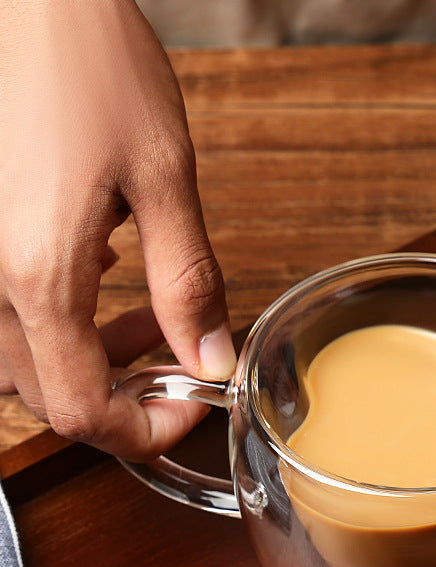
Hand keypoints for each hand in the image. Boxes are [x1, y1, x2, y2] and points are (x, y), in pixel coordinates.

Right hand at [0, 0, 235, 459]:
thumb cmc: (87, 64)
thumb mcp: (163, 178)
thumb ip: (187, 282)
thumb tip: (210, 355)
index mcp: (37, 276)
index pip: (83, 410)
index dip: (143, 427)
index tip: (191, 404)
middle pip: (51, 396)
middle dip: (125, 394)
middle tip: (179, 358)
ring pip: (28, 361)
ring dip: (94, 358)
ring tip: (149, 317)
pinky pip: (10, 312)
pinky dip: (63, 319)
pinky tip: (102, 271)